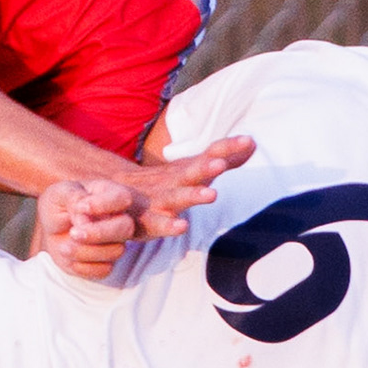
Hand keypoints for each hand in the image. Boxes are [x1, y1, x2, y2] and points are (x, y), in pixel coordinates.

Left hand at [33, 177, 140, 279]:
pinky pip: (105, 270)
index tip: (79, 208)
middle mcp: (118, 218)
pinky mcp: (106, 261)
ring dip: (85, 252)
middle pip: (126, 227)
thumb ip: (73, 198)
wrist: (51, 228)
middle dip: (99, 233)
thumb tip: (84, 215)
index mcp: (108, 194)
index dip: (104, 205)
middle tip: (73, 233)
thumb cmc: (58, 204)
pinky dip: (84, 267)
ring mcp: (114, 241)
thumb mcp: (58, 194)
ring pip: (116, 251)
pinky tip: (69, 257)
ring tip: (63, 247)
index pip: (122, 198)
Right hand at [123, 135, 255, 238]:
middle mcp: (174, 181)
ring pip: (177, 197)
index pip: (209, 154)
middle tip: (221, 163)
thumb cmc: (165, 182)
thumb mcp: (194, 168)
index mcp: (187, 169)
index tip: (249, 140)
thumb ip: (223, 158)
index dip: (228, 148)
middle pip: (192, 171)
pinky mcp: (147, 221)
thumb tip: (253, 142)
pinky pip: (158, 224)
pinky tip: (182, 227)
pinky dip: (169, 225)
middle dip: (207, 166)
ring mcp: (160, 200)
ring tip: (212, 194)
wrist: (114, 193)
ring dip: (193, 195)